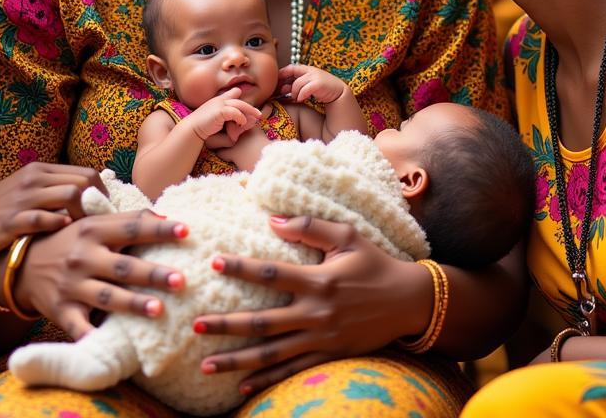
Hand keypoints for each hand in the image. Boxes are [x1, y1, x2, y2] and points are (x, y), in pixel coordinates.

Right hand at [0, 162, 105, 258]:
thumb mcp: (27, 190)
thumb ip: (53, 189)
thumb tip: (87, 197)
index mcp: (40, 170)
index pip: (86, 173)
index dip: (103, 193)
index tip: (106, 212)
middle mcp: (34, 179)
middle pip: (83, 182)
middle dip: (99, 204)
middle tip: (103, 225)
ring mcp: (23, 198)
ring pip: (69, 195)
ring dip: (84, 215)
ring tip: (87, 232)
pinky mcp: (12, 220)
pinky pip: (43, 218)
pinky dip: (58, 225)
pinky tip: (63, 234)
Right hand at [15, 210, 187, 339]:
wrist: (24, 266)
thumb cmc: (72, 242)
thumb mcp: (93, 224)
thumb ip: (126, 220)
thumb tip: (166, 216)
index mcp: (94, 230)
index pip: (132, 227)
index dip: (159, 229)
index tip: (186, 230)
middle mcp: (84, 257)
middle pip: (123, 266)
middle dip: (152, 274)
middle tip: (182, 280)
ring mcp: (72, 285)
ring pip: (107, 296)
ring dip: (133, 303)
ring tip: (159, 310)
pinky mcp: (62, 311)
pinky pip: (80, 327)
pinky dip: (93, 337)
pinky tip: (113, 345)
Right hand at [186, 87, 261, 142]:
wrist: (192, 130)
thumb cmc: (204, 129)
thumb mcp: (217, 123)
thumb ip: (228, 122)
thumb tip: (240, 130)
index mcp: (218, 101)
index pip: (233, 94)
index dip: (241, 98)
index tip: (250, 105)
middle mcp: (219, 100)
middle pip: (239, 101)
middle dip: (250, 107)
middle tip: (259, 114)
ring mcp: (219, 104)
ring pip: (239, 105)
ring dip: (249, 112)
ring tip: (256, 118)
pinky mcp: (219, 111)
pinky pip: (234, 112)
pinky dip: (240, 117)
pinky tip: (242, 123)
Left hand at [193, 215, 429, 395]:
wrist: (409, 301)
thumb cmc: (374, 263)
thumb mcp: (346, 236)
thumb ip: (309, 227)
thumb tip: (272, 219)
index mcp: (318, 280)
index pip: (270, 273)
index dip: (241, 266)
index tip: (214, 262)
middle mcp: (316, 312)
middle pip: (263, 321)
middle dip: (227, 325)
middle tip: (196, 325)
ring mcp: (322, 338)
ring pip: (272, 353)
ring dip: (237, 360)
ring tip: (206, 366)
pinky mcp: (329, 355)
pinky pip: (292, 371)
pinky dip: (266, 379)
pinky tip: (241, 386)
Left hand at [277, 64, 350, 105]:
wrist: (339, 94)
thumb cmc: (323, 90)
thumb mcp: (309, 85)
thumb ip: (297, 85)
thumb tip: (283, 89)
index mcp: (308, 69)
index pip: (291, 67)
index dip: (282, 73)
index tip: (275, 82)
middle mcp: (311, 70)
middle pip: (292, 72)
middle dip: (284, 81)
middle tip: (281, 91)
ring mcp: (315, 76)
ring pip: (296, 84)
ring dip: (294, 93)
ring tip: (296, 98)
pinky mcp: (318, 84)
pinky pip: (304, 90)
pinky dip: (300, 95)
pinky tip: (301, 100)